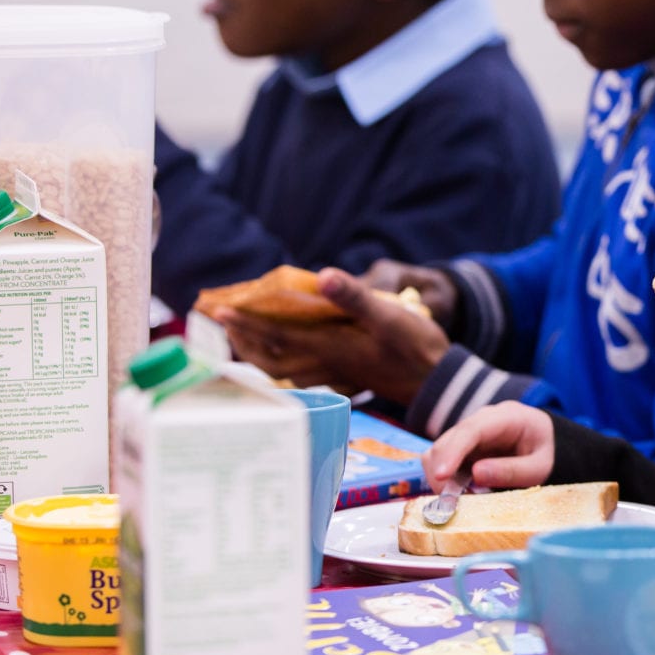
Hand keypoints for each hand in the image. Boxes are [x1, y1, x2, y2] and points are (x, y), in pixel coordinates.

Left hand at [213, 267, 450, 403]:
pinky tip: (280, 357)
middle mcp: (325, 363)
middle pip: (269, 358)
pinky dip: (280, 366)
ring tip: (241, 337)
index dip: (246, 323)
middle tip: (221, 323)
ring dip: (256, 354)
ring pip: (281, 369)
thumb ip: (355, 297)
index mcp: (330, 346)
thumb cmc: (414, 346)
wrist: (435, 379)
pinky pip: (299, 375)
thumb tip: (323, 275)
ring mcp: (333, 373)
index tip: (219, 311)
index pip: (277, 334)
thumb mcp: (389, 315)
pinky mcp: (343, 377)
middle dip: (242, 341)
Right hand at [423, 401, 555, 490]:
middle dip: (443, 473)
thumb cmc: (544, 452)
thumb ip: (512, 470)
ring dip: (441, 479)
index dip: (453, 452)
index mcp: (506, 417)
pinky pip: (441, 461)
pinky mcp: (460, 447)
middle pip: (447, 440)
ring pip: (438, 451)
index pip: (471, 430)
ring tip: (462, 500)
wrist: (545, 443)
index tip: (441, 475)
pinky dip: (444, 480)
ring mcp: (468, 432)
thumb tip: (476, 474)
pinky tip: (461, 494)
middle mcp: (481, 420)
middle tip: (453, 504)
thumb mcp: (539, 467)